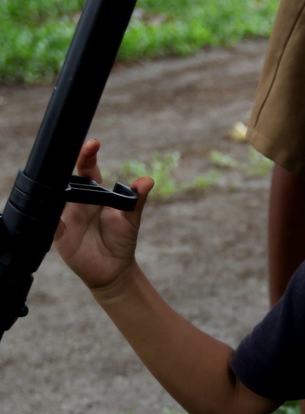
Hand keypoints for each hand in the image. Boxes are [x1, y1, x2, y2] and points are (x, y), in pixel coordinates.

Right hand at [53, 138, 153, 292]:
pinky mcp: (59, 234)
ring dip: (53, 187)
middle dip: (64, 165)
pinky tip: (52, 212)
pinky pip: (49, 222)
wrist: (114, 270)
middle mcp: (77, 201)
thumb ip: (136, 200)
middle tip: (69, 155)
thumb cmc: (122, 241)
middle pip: (65, 178)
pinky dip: (48, 217)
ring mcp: (66, 216)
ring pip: (53, 196)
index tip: (94, 143)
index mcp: (94, 193)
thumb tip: (148, 180)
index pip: (87, 169)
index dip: (88, 155)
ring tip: (56, 177)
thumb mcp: (131, 219)